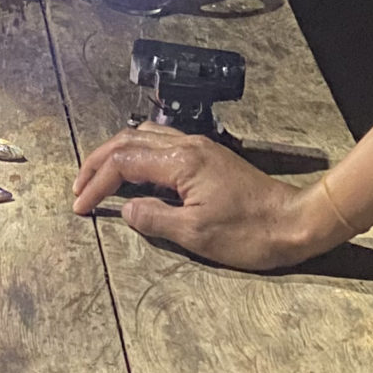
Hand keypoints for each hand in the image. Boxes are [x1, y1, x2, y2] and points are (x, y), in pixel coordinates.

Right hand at [71, 127, 350, 269]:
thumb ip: (155, 219)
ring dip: (116, 155)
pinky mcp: (208, 156)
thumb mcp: (197, 234)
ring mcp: (199, 147)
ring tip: (98, 178)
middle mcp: (187, 145)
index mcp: (181, 161)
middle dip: (98, 162)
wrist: (294, 222)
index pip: (124, 162)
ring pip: (144, 137)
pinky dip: (137, 155)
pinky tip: (133, 173)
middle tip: (78, 188)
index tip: (80, 207)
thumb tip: (125, 209)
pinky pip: (160, 144)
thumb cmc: (248, 233)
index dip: (97, 183)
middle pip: (129, 140)